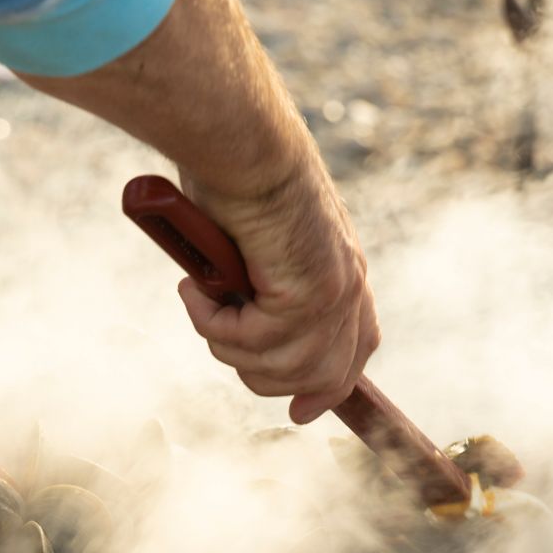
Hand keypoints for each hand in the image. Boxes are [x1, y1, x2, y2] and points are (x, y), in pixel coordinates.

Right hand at [177, 158, 379, 423]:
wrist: (238, 140)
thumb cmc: (234, 175)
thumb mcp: (253, 244)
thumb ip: (261, 284)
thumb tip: (240, 311)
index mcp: (344, 271)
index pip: (356, 350)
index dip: (328, 387)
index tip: (300, 412)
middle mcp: (349, 286)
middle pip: (317, 376)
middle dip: (258, 371)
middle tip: (216, 328)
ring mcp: (333, 294)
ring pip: (279, 369)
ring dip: (226, 343)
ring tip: (201, 297)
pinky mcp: (308, 296)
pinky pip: (252, 344)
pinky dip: (212, 323)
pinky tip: (196, 285)